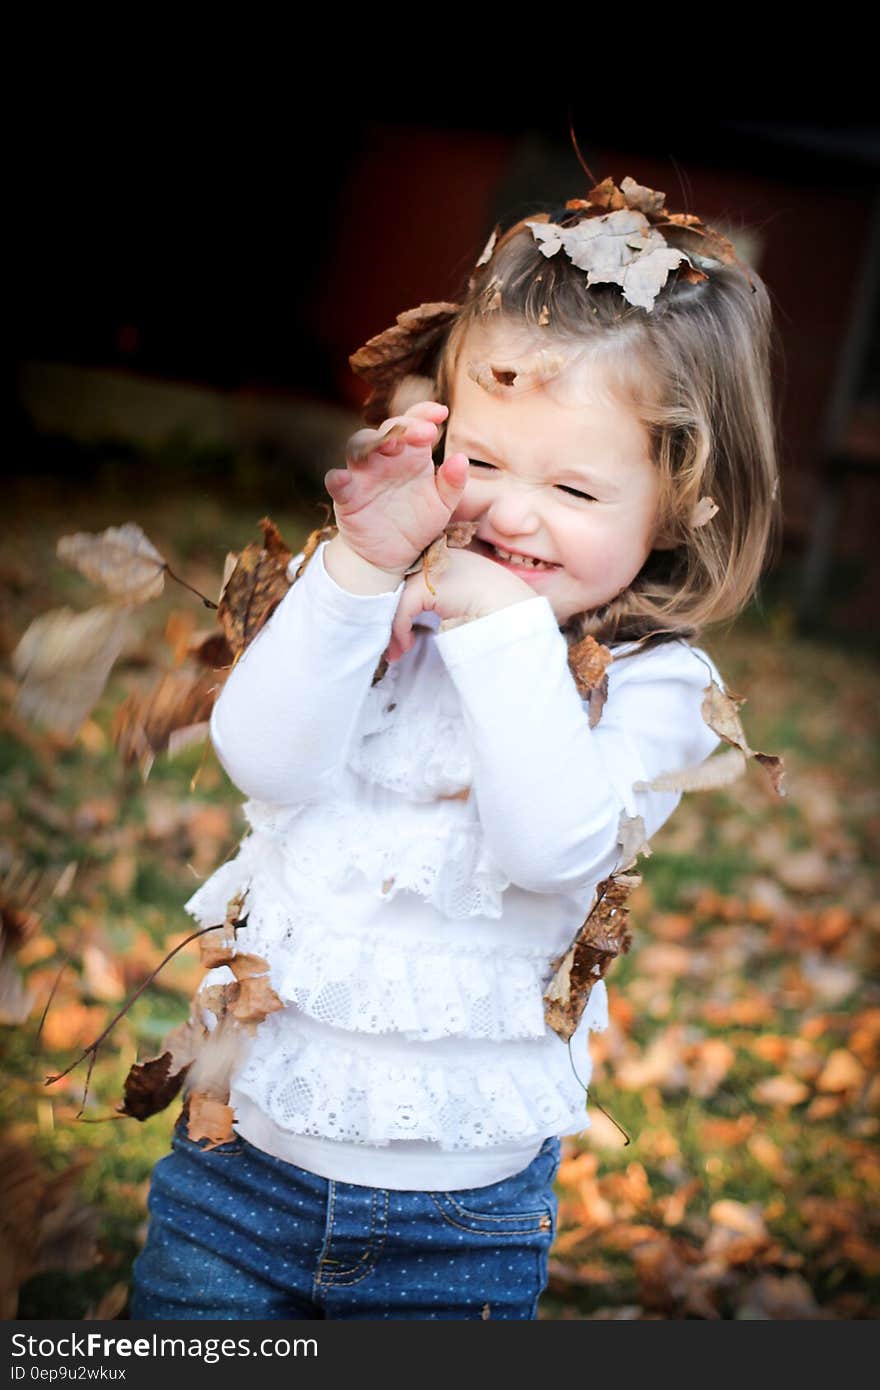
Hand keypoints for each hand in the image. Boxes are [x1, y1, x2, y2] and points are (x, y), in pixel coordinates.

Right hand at [324, 401, 469, 575]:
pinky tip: (344, 479)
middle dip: (402, 427)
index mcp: (410, 454)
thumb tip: (461, 458)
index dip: (424, 413)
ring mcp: (363, 476)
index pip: (414, 424)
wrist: (394, 556)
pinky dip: (337, 479)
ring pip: (358, 447)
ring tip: (388, 446)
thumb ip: (453, 482)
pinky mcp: (347, 497)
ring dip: (370, 442)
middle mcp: (385, 459)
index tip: (441, 413)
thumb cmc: (418, 523)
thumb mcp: (442, 504)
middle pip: (386, 430)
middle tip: (423, 433)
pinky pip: (336, 482)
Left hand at [385, 546, 534, 661]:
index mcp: (455, 556)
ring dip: (394, 627)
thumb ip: (448, 599)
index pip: (419, 577)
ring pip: (398, 598)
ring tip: (397, 649)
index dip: (408, 603)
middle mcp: (442, 556)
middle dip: (396, 615)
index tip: (409, 627)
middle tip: (396, 642)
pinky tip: (406, 646)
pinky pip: (401, 610)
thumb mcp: (471, 599)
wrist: (515, 614)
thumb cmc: (502, 612)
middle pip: (404, 585)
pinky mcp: (426, 586)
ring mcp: (434, 568)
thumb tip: (420, 617)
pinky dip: (399, 630)